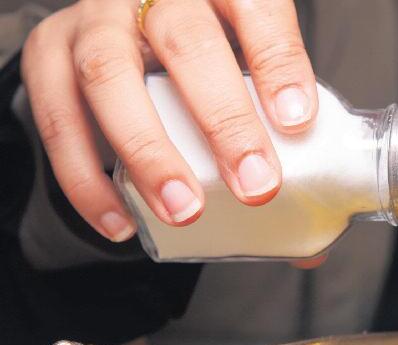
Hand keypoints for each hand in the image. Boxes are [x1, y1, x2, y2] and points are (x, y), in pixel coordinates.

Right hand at [21, 0, 317, 241]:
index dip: (279, 63)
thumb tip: (307, 228)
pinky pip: (57, 117)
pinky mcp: (49, 54)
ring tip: (185, 210)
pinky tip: (122, 222)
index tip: (297, 120)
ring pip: (111, 75)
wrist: (125, 35)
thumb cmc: (199, 59)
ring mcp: (96, 20)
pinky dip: (86, 178)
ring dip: (150, 152)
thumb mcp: (243, 70)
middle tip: (256, 183)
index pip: (256, 10)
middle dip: (224, 119)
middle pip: (188, 42)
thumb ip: (273, 128)